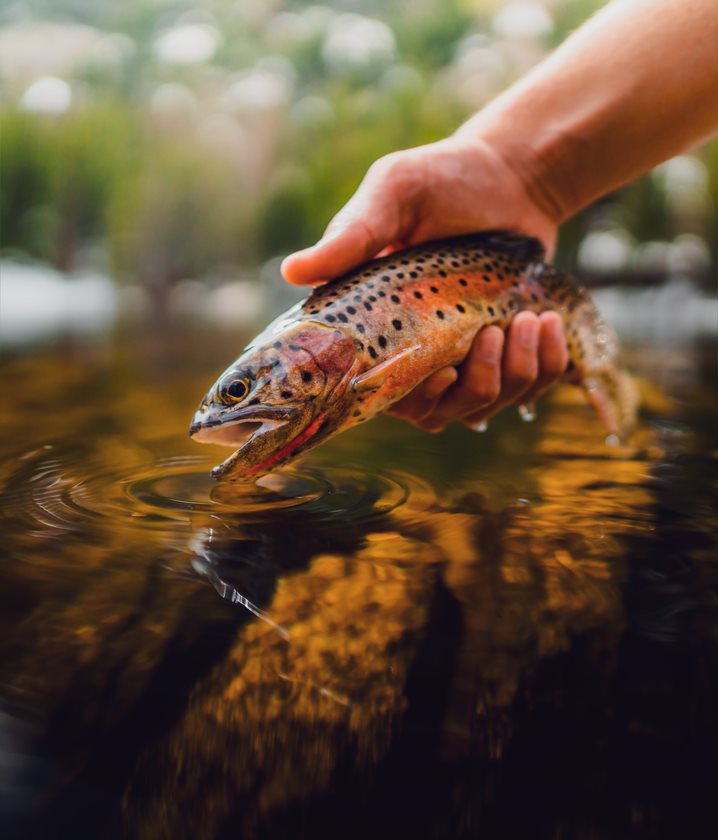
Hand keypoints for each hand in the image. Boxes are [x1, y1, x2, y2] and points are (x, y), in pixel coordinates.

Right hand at [281, 135, 565, 428]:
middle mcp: (415, 354)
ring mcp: (464, 363)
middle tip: (494, 331)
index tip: (442, 372)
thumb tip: (292, 272)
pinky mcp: (507, 358)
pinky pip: (529, 391)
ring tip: (529, 320)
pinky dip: (546, 364)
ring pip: (485, 408)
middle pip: (437, 414)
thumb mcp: (393, 195)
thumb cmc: (442, 182)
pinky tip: (547, 324)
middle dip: (476, 384)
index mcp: (376, 327)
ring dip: (517, 371)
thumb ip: (352, 236)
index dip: (409, 399)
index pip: (376, 393)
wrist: (508, 178)